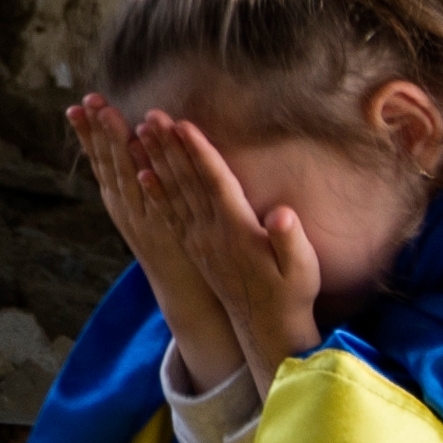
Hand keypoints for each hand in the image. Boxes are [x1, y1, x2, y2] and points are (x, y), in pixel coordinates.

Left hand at [134, 112, 326, 378]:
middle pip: (186, 181)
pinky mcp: (194, 247)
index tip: (183, 126)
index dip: (198, 153)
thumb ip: (290, 241)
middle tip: (152, 114)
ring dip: (156, 161)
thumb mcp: (302, 268)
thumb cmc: (291, 291)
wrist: (265, 328)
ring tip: (141, 131)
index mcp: (238, 231)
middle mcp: (211, 233)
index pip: (214, 183)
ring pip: (173, 193)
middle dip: (169, 147)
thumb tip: (283, 215)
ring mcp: (199, 240)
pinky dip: (154, 192)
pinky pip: (169, 214)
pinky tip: (140, 174)